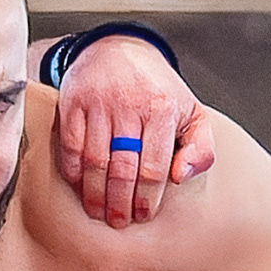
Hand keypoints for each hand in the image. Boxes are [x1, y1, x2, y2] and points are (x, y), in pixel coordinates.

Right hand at [54, 37, 214, 227]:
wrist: (118, 49)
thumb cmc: (157, 89)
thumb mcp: (191, 112)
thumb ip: (200, 148)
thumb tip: (181, 177)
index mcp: (162, 108)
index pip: (153, 168)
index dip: (146, 199)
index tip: (142, 215)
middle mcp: (129, 104)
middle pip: (122, 169)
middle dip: (119, 203)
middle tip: (118, 221)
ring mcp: (98, 103)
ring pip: (94, 162)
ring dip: (95, 194)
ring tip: (98, 211)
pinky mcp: (73, 102)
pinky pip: (70, 147)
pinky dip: (74, 172)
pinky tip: (80, 186)